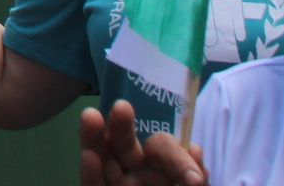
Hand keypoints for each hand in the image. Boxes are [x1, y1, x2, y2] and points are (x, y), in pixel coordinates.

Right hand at [79, 101, 205, 185]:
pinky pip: (93, 184)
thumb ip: (193, 173)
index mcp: (163, 168)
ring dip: (94, 138)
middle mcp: (139, 173)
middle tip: (122, 106)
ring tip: (90, 116)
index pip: (163, 150)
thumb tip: (195, 149)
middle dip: (122, 126)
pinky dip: (90, 172)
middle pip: (125, 146)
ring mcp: (119, 184)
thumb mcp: (192, 182)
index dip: (176, 158)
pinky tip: (88, 156)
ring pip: (103, 160)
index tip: (193, 177)